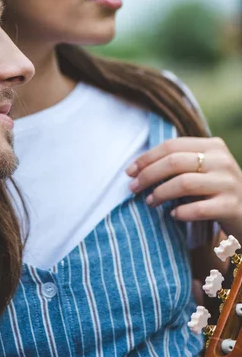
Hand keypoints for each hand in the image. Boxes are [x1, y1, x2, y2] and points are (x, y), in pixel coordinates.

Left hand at [126, 137, 241, 237]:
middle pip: (174, 162)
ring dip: (160, 193)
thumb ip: (179, 162)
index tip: (129, 171)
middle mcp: (222, 160)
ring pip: (184, 183)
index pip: (172, 145)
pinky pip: (199, 208)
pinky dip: (181, 212)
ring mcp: (229, 183)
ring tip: (150, 202)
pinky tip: (173, 215)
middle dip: (148, 175)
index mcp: (212, 145)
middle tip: (133, 188)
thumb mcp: (204, 168)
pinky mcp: (232, 206)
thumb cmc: (217, 190)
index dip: (147, 158)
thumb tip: (137, 168)